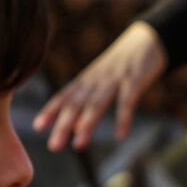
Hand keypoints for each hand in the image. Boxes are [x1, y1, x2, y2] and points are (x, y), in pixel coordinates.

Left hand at [33, 21, 167, 151]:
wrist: (147, 40)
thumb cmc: (124, 64)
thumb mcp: (102, 80)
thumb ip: (88, 102)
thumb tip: (75, 128)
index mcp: (87, 79)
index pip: (64, 96)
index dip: (51, 110)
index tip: (38, 127)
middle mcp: (96, 80)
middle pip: (77, 104)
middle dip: (64, 125)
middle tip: (54, 146)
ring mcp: (114, 80)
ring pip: (97, 104)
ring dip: (87, 125)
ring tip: (79, 145)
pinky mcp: (134, 81)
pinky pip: (127, 102)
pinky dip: (123, 119)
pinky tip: (121, 136)